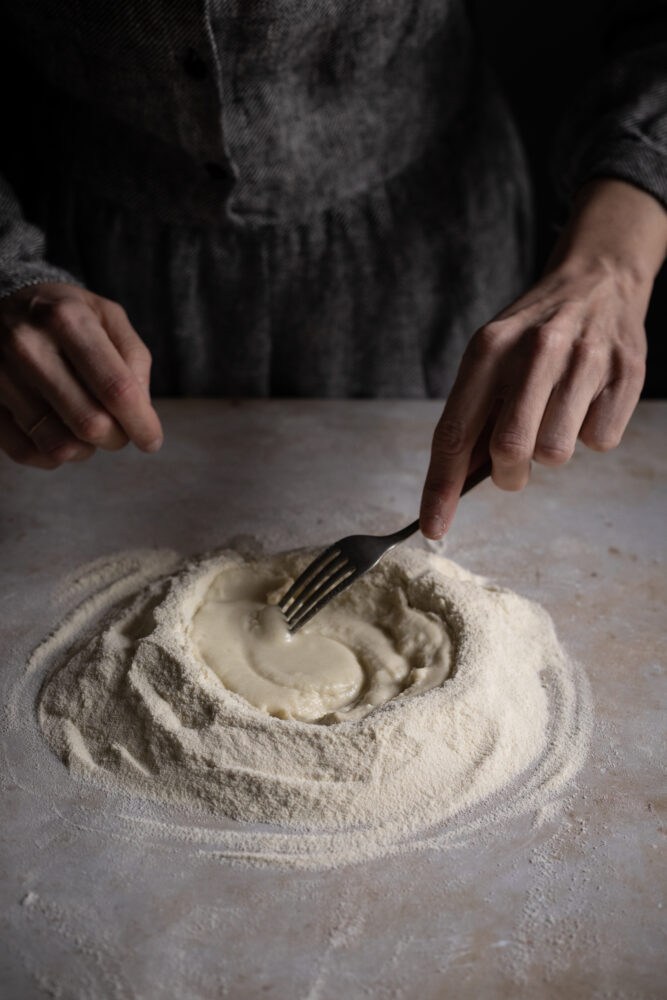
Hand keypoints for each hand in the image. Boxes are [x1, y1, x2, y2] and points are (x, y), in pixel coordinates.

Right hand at [0, 282, 162, 468]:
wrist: (2, 302)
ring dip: (85, 450)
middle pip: (90, 424)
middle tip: (120, 432)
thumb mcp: (106, 315)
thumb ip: (134, 357)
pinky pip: (25, 453)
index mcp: (68, 320)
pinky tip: (61, 436)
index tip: (151, 441)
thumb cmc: (65, 314)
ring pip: (59, 445)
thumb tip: (141, 408)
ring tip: (89, 430)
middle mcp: (28, 346)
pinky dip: (53, 456)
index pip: (116, 389)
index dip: (141, 423)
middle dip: (117, 439)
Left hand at [419, 180, 666, 539]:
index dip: (442, 488)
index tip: (432, 528)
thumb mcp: (490, 357)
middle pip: (509, 450)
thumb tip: (452, 485)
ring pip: (556, 454)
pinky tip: (586, 402)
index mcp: (488, 350)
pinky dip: (589, 434)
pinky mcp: (626, 374)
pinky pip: (600, 442)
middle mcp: (535, 352)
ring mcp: (584, 361)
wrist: (598, 278)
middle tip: (514, 463)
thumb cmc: (534, 331)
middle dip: (508, 474)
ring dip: (551, 451)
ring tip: (555, 414)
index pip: (454, 433)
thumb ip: (472, 416)